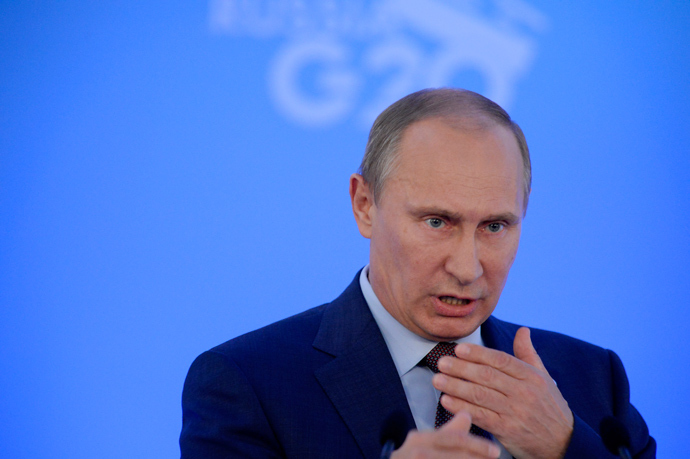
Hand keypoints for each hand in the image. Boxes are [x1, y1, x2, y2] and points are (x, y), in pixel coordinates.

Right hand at [392, 411, 499, 458]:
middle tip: (494, 457)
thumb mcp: (428, 442)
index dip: (476, 444)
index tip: (495, 451)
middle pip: (453, 454)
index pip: (453, 439)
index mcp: (420, 439)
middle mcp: (416, 451)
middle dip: (475, 456)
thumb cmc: (412, 458)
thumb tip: (466, 414)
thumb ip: (449, 431)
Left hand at [432, 327, 573, 458]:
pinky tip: (447, 401)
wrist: (564, 443)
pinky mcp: (508, 430)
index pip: (501, 360)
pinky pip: (481, 416)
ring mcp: (515, 412)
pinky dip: (462, 408)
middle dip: (461, 368)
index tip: (459, 349)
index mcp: (531, 376)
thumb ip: (528, 354)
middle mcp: (524, 392)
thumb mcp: (544, 378)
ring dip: (456, 386)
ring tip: (438, 380)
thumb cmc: (549, 407)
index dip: (478, 354)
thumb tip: (523, 330)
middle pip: (487, 376)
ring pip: (481, 395)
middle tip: (441, 363)